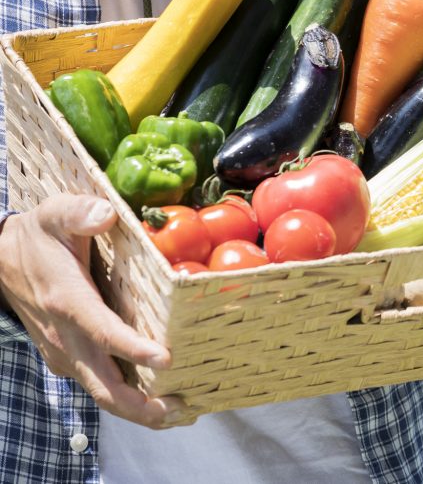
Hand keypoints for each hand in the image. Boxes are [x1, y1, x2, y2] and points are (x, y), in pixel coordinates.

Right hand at [0, 194, 189, 427]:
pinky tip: (160, 400)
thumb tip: (106, 215)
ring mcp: (65, 352)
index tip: (165, 359)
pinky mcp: (68, 358)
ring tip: (181, 413)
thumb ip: (80, 212)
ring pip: (102, 392)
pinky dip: (128, 398)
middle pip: (103, 384)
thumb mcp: (53, 215)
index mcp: (68, 301)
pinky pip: (99, 384)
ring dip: (139, 409)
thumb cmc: (36, 237)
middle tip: (181, 407)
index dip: (133, 348)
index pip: (102, 331)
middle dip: (141, 404)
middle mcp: (65, 336)